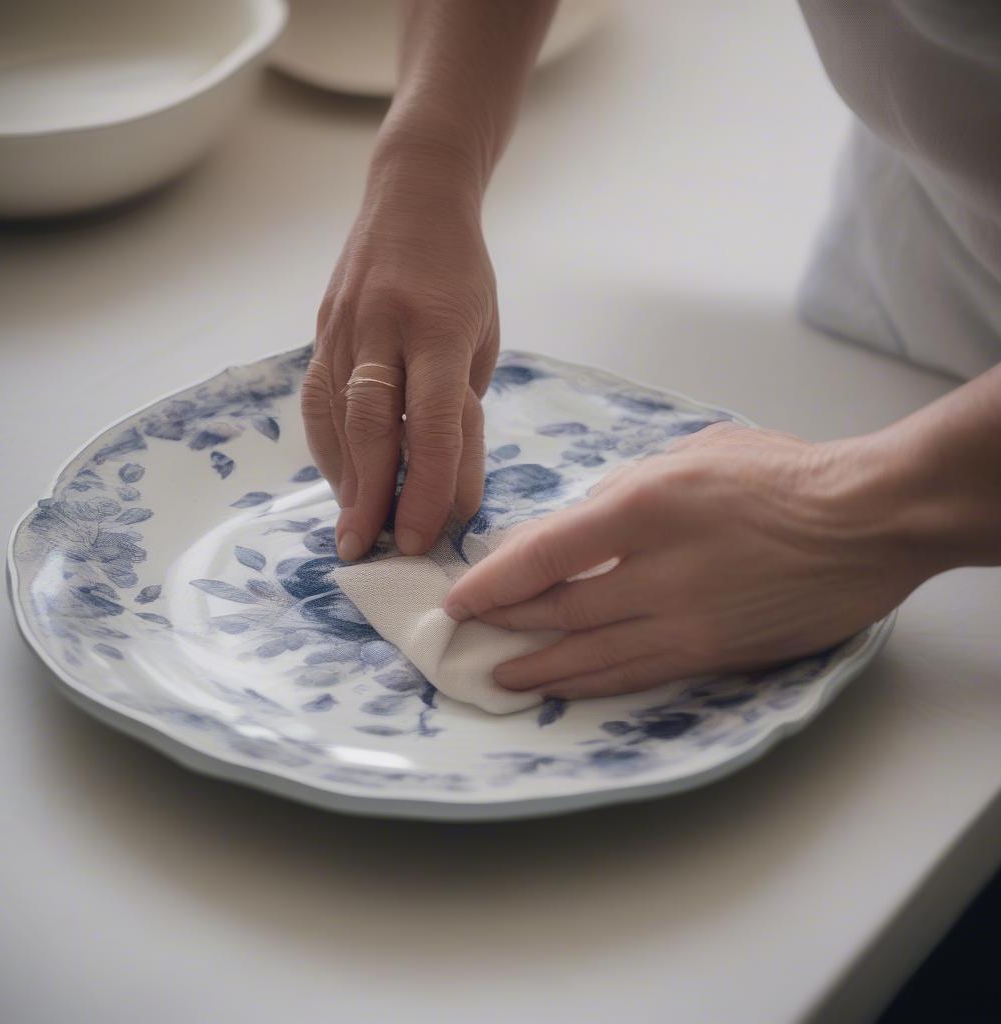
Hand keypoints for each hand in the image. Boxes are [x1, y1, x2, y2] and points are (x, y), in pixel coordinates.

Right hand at [301, 141, 497, 560]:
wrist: (412, 198)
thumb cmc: (462, 279)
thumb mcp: (481, 338)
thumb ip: (459, 407)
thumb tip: (445, 487)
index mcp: (440, 327)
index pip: (433, 421)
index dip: (426, 484)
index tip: (419, 536)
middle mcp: (384, 326)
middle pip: (372, 425)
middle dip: (371, 496)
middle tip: (368, 550)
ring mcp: (344, 326)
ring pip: (335, 417)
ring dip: (344, 482)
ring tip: (352, 532)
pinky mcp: (321, 330)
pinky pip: (316, 400)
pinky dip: (327, 448)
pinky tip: (340, 482)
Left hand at [443, 423, 928, 699]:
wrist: (868, 521)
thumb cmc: (782, 473)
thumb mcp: (691, 455)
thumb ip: (621, 492)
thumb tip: (566, 531)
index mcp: (646, 506)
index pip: (545, 554)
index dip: (492, 582)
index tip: (459, 598)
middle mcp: (658, 572)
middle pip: (558, 611)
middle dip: (504, 625)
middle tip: (465, 636)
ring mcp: (687, 622)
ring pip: (591, 656)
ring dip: (536, 668)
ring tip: (496, 676)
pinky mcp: (715, 655)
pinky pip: (637, 675)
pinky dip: (590, 682)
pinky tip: (562, 687)